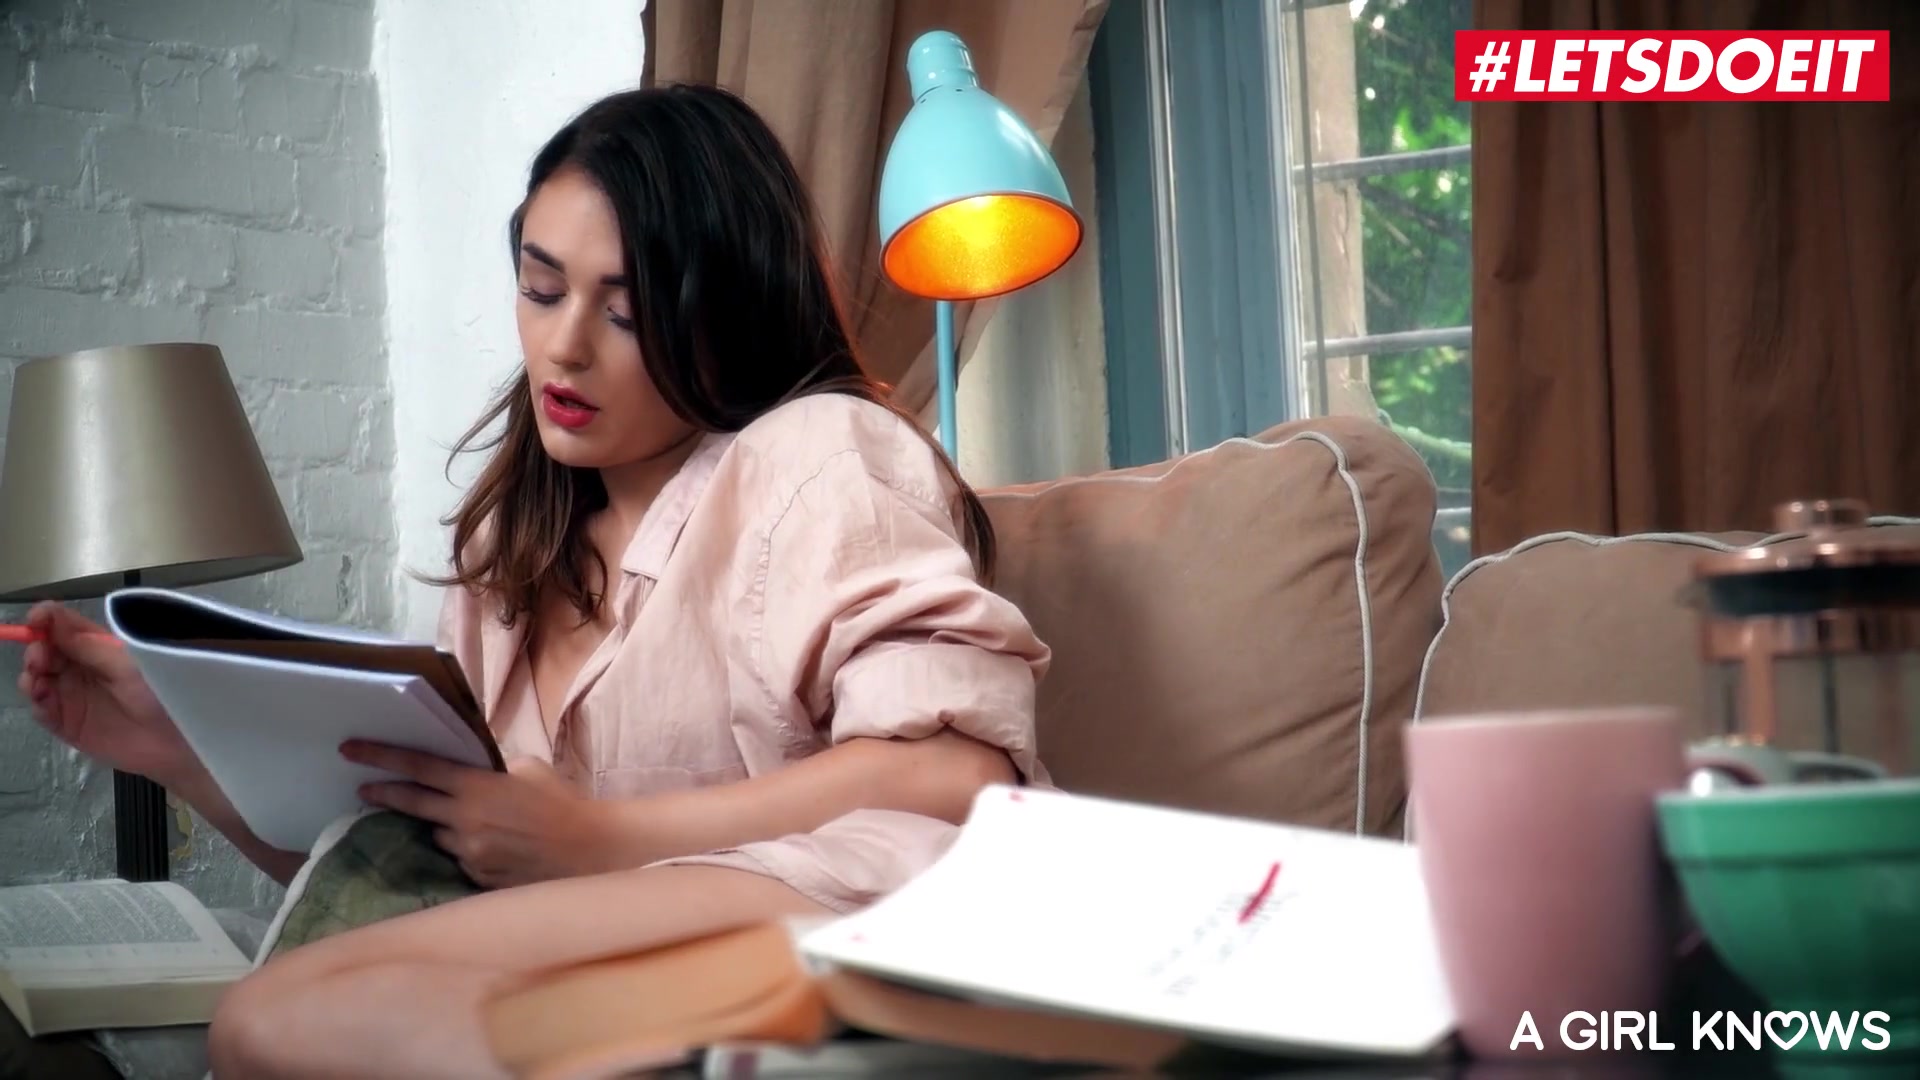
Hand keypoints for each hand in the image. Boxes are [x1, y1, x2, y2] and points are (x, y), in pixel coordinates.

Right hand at [15, 601, 195, 783]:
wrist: (177, 741)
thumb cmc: (161, 693)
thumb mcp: (127, 663)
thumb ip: (89, 644)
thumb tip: (51, 617)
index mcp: (99, 646)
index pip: (65, 625)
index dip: (46, 619)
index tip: (35, 619)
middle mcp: (82, 667)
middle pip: (46, 651)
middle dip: (37, 649)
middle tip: (40, 658)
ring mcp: (74, 695)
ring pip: (38, 679)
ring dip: (32, 675)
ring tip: (39, 679)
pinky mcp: (69, 724)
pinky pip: (43, 710)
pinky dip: (37, 702)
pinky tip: (42, 698)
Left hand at [343, 742, 614, 887]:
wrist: (588, 849)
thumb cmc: (561, 801)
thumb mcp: (527, 769)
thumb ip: (491, 770)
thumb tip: (472, 770)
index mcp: (476, 786)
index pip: (418, 767)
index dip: (381, 756)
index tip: (351, 749)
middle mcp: (464, 820)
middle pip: (412, 803)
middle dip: (384, 793)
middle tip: (363, 789)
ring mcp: (468, 852)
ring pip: (440, 834)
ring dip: (446, 826)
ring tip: (477, 823)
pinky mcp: (476, 876)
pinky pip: (462, 858)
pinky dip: (469, 849)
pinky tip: (498, 846)